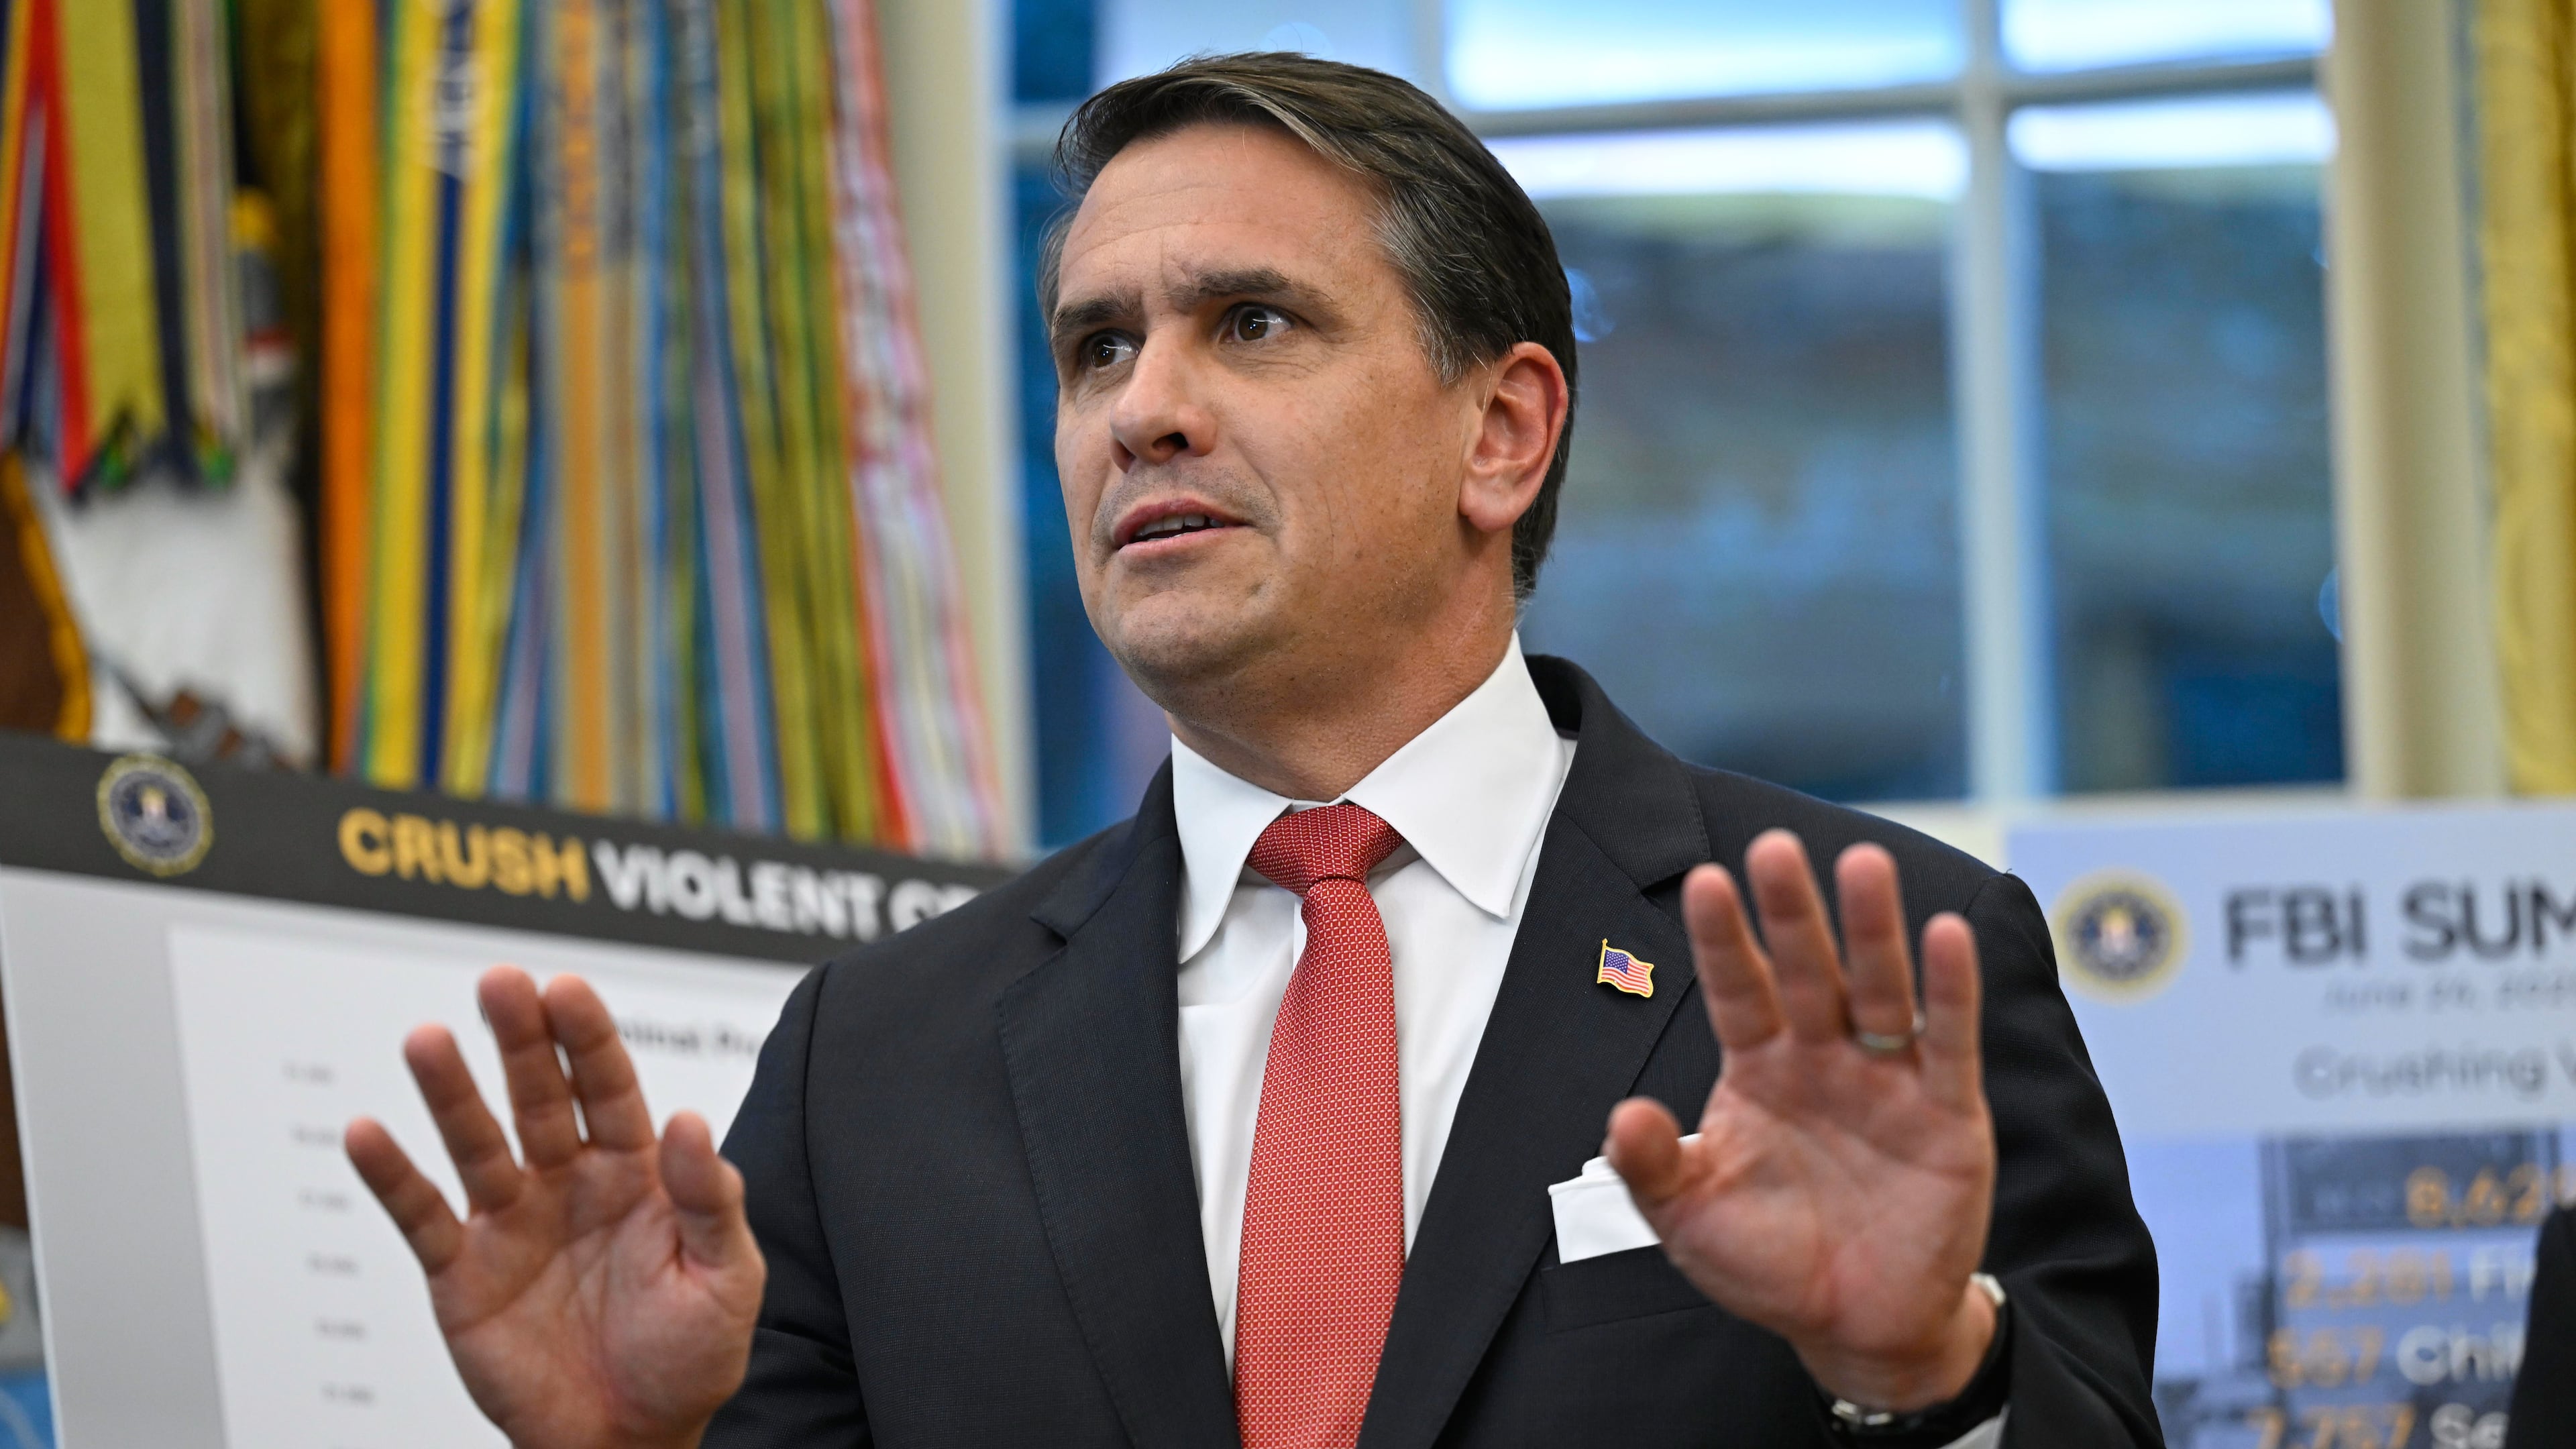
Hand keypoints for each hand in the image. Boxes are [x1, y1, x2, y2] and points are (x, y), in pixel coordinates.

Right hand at [345, 967, 765, 1448]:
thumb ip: (712, 1201)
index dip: (587, 1037)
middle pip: (539, 1095)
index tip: (564, 986)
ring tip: (428, 1039)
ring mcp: (513, 1221)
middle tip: (498, 982)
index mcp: (636, 1172)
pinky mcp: (463, 1271)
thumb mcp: (725, 1279)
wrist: (630, 1441)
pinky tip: (366, 1132)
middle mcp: (569, 1182)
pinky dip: (392, 1175)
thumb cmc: (688, 1357)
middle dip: (520, 1039)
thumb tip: (692, 1120)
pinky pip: (423, 1215)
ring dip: (450, 1092)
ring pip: (477, 1142)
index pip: (608, 1087)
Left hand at [1604, 830, 1996, 1411]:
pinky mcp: (1946, 1111)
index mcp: (1758, 1069)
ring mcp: (1887, 1079)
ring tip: (1865, 864)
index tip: (1704, 881)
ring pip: (1879, 989)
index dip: (1722, 939)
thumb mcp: (1691, 1218)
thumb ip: (1653, 1167)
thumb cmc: (1769, 1262)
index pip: (1738, 989)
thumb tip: (1622, 1116)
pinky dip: (1951, 990)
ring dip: (1873, 931)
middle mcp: (1822, 1057)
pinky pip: (1949, 1041)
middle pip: (1807, 971)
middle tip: (1776, 846)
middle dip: (1793, 912)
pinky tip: (1948, 935)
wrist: (1857, 1327)